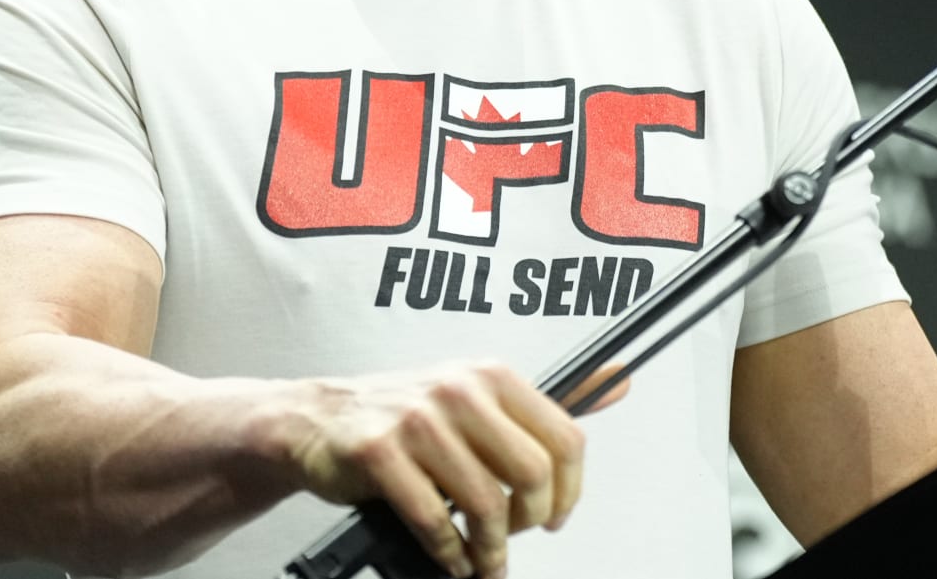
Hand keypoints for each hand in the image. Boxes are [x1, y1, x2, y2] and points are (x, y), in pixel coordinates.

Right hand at [284, 360, 627, 578]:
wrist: (318, 420)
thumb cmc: (404, 415)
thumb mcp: (478, 396)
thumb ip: (546, 402)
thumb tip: (618, 382)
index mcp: (491, 376)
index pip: (565, 438)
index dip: (568, 492)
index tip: (555, 515)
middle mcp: (459, 390)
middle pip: (532, 475)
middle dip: (529, 524)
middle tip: (513, 540)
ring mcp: (418, 420)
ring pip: (485, 504)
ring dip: (488, 551)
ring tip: (482, 562)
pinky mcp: (381, 452)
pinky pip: (434, 521)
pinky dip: (448, 554)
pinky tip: (449, 557)